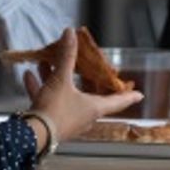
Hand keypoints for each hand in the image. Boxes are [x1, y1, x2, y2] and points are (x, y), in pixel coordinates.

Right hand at [23, 28, 143, 145]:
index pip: (117, 101)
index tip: (140, 95)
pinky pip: (48, 101)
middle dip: (86, 80)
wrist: (32, 135)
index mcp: (94, 108)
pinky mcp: (50, 123)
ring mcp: (67, 121)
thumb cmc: (55, 109)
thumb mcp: (61, 79)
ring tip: (48, 64)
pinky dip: (40, 88)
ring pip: (66, 96)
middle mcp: (83, 116)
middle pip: (90, 95)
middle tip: (90, 71)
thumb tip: (70, 34)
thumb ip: (66, 56)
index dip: (129, 96)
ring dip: (57, 80)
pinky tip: (29, 76)